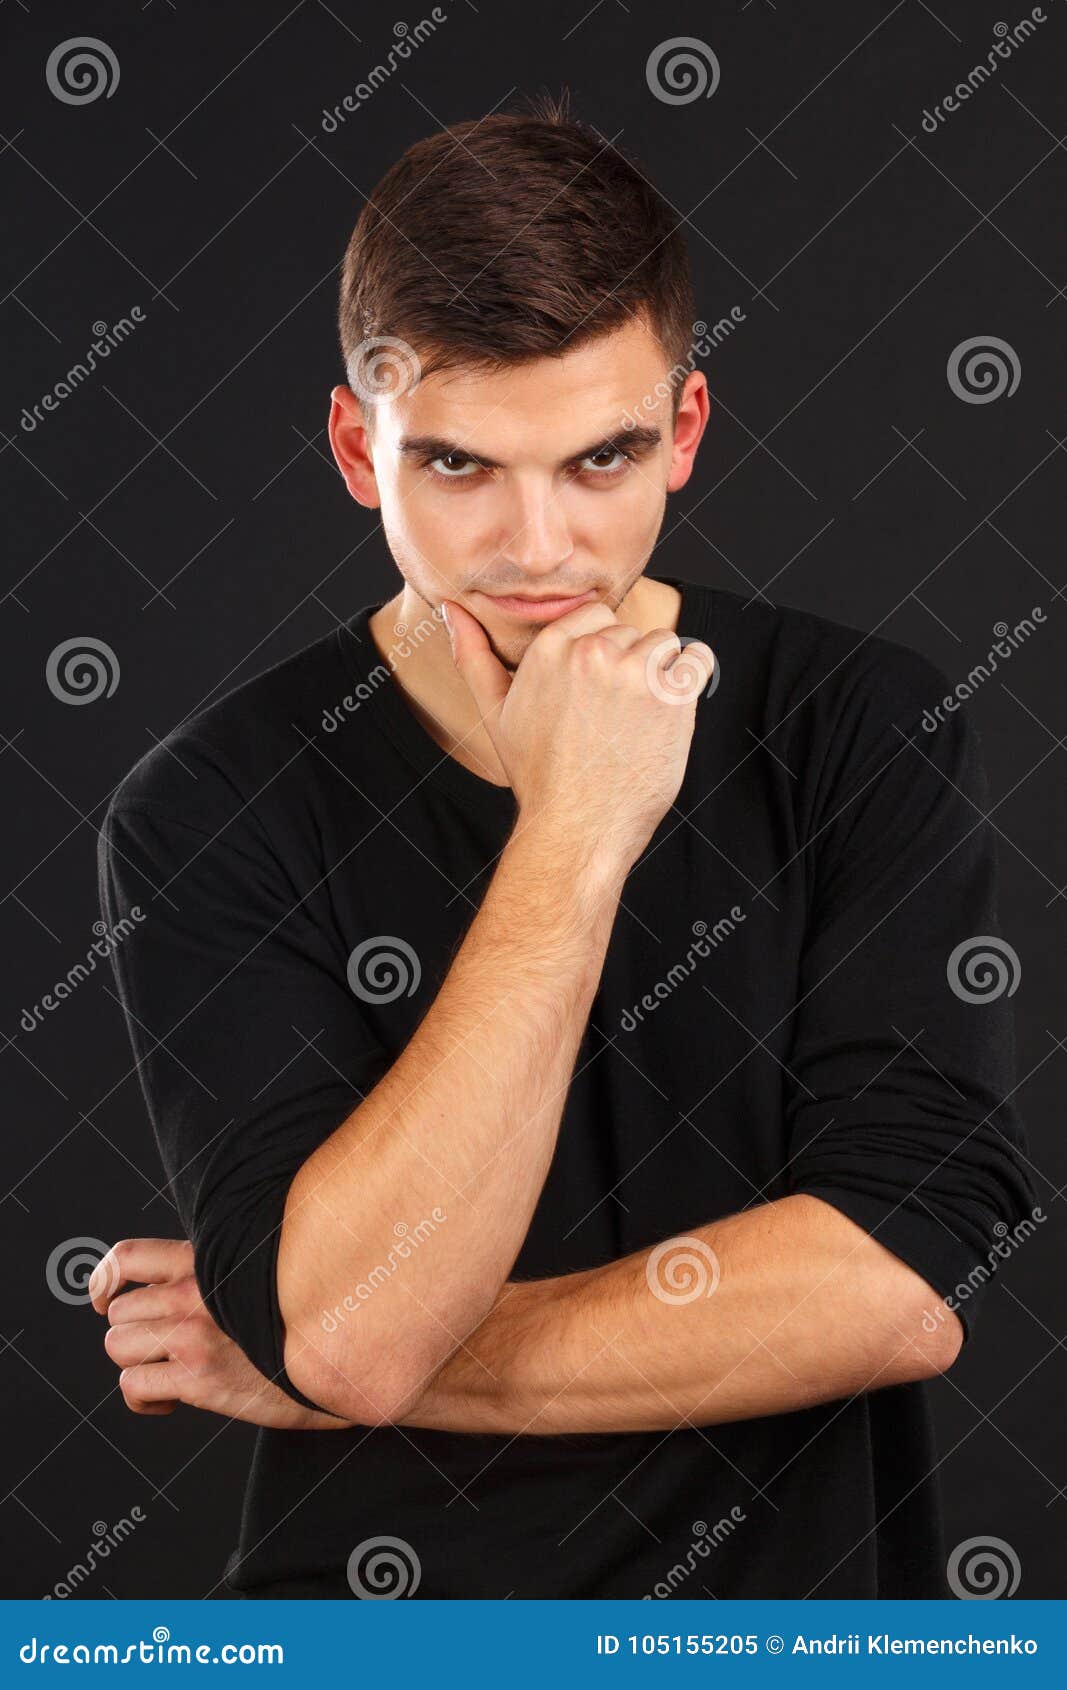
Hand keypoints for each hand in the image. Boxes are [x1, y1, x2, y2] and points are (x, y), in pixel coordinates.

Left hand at [88, 1238, 347, 1429]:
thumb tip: (176, 1282)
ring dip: (136, 1364)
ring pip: (118, 1347)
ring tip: (165, 1375)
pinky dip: (143, 1399)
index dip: (104, 1280)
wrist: (339, 1352)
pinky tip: (168, 1400)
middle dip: (133, 1334)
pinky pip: (133, 1387)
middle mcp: (193, 1293)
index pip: (127, 1257)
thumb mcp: (257, 1272)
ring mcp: (193, 1335)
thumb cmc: (301, 1317)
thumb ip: (216, 1271)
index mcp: (207, 1261)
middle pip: (120, 1312)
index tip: (105, 1299)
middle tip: (160, 1349)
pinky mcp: (199, 1378)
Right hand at [444, 597, 713, 872]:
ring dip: (660, 675)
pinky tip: (668, 714)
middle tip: (613, 716)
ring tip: (638, 719)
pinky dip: (692, 681)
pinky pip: (698, 659)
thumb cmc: (538, 774)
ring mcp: (636, 671)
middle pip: (631, 631)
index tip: (595, 694)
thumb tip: (450, 610)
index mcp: (551, 647)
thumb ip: (472, 655)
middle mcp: (593, 651)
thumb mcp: (495, 712)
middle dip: (628, 666)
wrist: (578, 827)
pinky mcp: (673, 694)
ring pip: (664, 644)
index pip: (597, 616)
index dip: (601, 653)